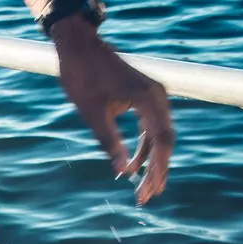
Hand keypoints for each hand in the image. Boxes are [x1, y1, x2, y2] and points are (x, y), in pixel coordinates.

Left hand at [53, 24, 174, 203]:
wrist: (77, 45)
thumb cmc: (82, 75)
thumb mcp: (92, 113)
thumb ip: (109, 141)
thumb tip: (122, 172)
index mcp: (150, 98)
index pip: (161, 141)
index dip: (156, 170)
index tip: (148, 192)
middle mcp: (158, 96)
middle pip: (165, 141)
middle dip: (156, 171)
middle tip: (146, 197)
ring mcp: (152, 96)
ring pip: (159, 136)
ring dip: (150, 162)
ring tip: (141, 188)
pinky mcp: (143, 97)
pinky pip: (150, 127)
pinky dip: (143, 147)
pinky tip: (132, 166)